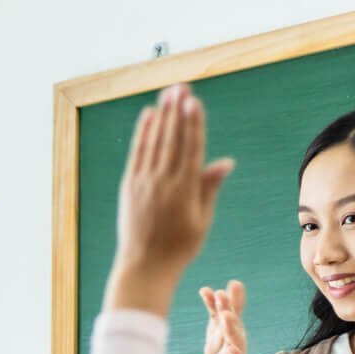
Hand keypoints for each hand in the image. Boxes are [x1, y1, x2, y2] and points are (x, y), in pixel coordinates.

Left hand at [105, 83, 234, 315]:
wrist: (144, 266)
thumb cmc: (179, 247)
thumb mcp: (202, 219)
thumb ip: (209, 187)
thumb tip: (225, 161)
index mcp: (184, 190)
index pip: (190, 149)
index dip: (193, 123)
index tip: (194, 102)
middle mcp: (162, 183)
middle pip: (171, 140)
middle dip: (176, 111)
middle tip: (181, 87)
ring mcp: (143, 183)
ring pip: (153, 142)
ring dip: (161, 116)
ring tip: (168, 93)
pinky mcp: (129, 187)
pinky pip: (137, 154)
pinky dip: (143, 134)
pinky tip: (148, 116)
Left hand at [194, 281, 248, 353]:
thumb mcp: (215, 336)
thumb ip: (215, 313)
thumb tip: (208, 288)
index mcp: (230, 334)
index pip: (225, 316)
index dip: (220, 304)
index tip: (215, 290)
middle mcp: (236, 344)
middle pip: (231, 327)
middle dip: (227, 310)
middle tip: (222, 296)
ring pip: (236, 344)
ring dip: (231, 330)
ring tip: (226, 316)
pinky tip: (232, 348)